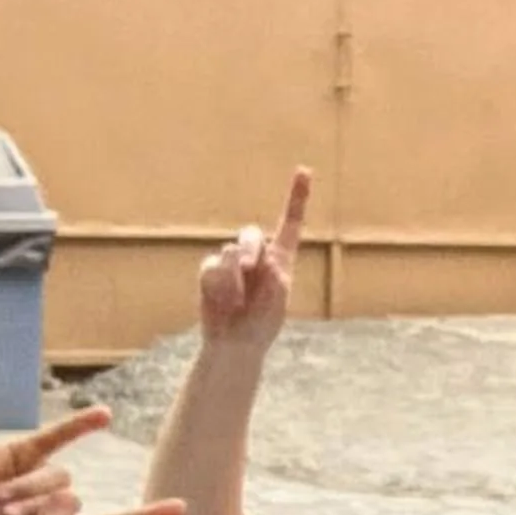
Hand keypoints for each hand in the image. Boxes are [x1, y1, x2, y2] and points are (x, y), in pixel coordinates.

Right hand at [0, 408, 184, 514]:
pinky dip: (80, 426)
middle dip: (36, 512)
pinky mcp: (28, 451)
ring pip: (58, 479)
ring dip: (25, 492)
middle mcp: (61, 503)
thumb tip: (71, 500)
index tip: (182, 508)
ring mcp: (46, 475)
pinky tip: (104, 416)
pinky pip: (60, 436)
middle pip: (71, 503)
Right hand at [199, 166, 307, 349]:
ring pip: (229, 252)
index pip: (289, 224)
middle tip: (247, 266)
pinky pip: (212, 267)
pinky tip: (223, 302)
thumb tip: (255, 257)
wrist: (236, 344)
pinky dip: (218, 284)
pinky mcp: (211, 271)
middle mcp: (257, 256)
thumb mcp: (277, 302)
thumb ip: (272, 276)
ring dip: (233, 278)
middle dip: (248, 248)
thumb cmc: (262, 324)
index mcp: (281, 260)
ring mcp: (231, 262)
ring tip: (237, 303)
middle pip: (250, 235)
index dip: (296, 197)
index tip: (303, 170)